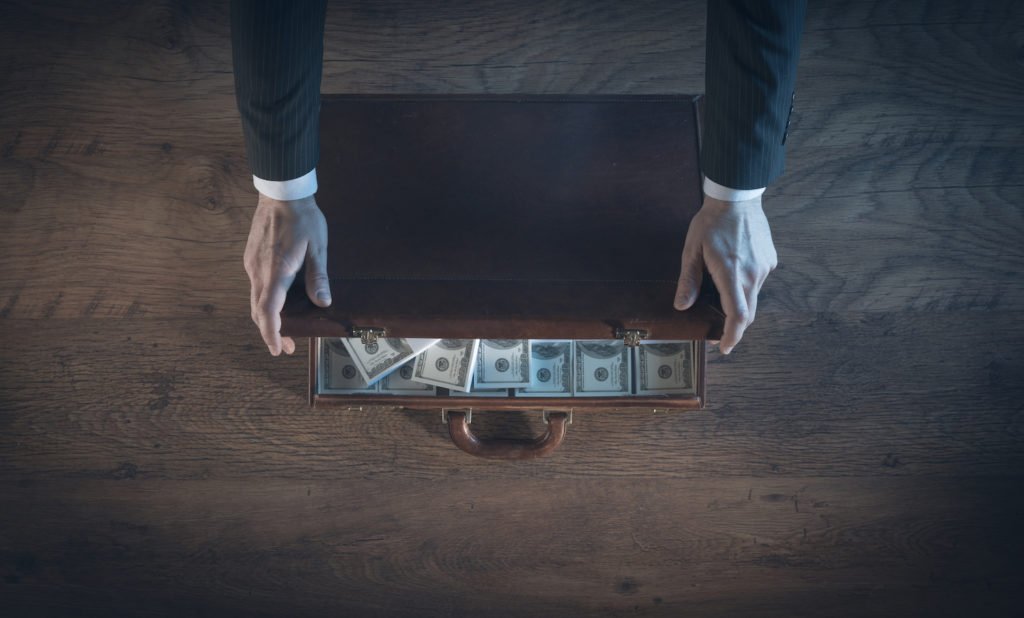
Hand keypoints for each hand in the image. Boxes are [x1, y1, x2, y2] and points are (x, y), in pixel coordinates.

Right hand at [243, 194, 331, 355]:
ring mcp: (252, 264)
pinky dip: (264, 301)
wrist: (281, 193)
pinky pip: (255, 286)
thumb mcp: (318, 248)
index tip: (278, 348)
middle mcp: (258, 271)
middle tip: (286, 346)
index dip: (272, 333)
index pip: (269, 311)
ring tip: (283, 328)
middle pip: (258, 311)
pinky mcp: (251, 257)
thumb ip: (319, 277)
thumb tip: (323, 303)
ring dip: (267, 317)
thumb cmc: (303, 219)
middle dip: (271, 332)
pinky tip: (277, 302)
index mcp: (276, 272)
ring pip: (255, 299)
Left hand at [673, 194, 777, 354]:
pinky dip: (746, 285)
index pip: (738, 315)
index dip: (732, 335)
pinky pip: (758, 281)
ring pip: (753, 296)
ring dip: (740, 303)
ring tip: (722, 294)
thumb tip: (682, 306)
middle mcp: (752, 274)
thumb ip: (688, 280)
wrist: (737, 198)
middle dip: (736, 326)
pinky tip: (734, 272)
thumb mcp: (692, 251)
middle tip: (721, 332)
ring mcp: (764, 267)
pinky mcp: (770, 260)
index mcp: (731, 274)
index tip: (725, 347)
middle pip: (748, 312)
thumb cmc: (711, 223)